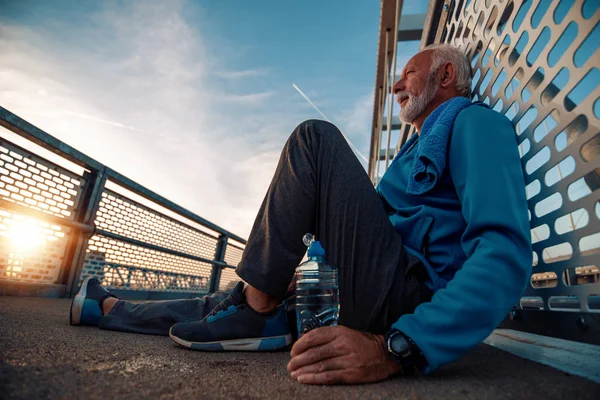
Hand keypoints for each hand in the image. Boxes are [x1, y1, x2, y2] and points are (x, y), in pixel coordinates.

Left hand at [287, 325, 402, 384]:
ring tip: (293, 374)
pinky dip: (314, 379)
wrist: (385, 354)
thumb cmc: (363, 344)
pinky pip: (328, 376)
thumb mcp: (346, 333)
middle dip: (298, 360)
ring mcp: (347, 359)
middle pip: (314, 353)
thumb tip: (306, 342)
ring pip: (319, 365)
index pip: (314, 336)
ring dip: (303, 371)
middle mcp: (342, 344)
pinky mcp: (351, 373)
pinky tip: (304, 379)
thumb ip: (329, 336)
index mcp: (340, 332)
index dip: (300, 344)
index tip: (292, 351)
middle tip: (290, 365)